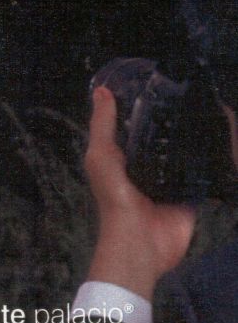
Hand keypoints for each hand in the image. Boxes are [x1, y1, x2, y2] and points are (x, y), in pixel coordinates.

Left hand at [85, 86, 196, 299]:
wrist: (140, 242)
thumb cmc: (115, 196)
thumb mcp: (101, 155)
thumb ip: (103, 125)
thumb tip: (102, 90)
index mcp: (124, 155)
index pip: (136, 125)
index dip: (145, 106)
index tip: (161, 81)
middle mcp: (148, 165)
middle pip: (162, 138)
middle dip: (174, 121)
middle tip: (193, 96)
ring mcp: (170, 181)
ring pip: (184, 154)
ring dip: (194, 140)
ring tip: (210, 113)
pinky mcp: (191, 195)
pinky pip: (202, 175)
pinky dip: (210, 162)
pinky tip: (222, 142)